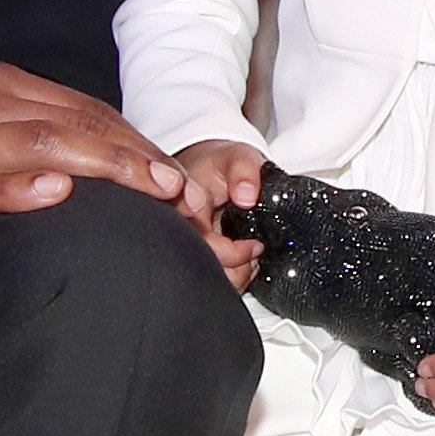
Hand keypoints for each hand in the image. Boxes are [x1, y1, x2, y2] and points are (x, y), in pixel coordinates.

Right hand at [0, 50, 185, 248]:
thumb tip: (61, 163)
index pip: (84, 112)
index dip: (138, 146)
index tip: (184, 182)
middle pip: (78, 126)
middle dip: (141, 161)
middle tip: (193, 200)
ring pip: (38, 145)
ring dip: (105, 170)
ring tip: (155, 195)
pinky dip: (12, 188)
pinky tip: (49, 197)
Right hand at [175, 137, 267, 288]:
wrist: (213, 171)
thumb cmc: (223, 165)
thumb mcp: (238, 156)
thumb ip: (244, 171)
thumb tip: (245, 196)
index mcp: (181, 205)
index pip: (198, 244)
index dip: (231, 253)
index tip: (255, 246)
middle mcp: (178, 229)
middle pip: (200, 269)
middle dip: (235, 270)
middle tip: (255, 254)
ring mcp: (185, 244)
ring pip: (204, 279)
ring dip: (234, 276)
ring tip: (251, 259)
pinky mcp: (195, 254)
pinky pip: (210, 277)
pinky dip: (232, 276)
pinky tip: (243, 263)